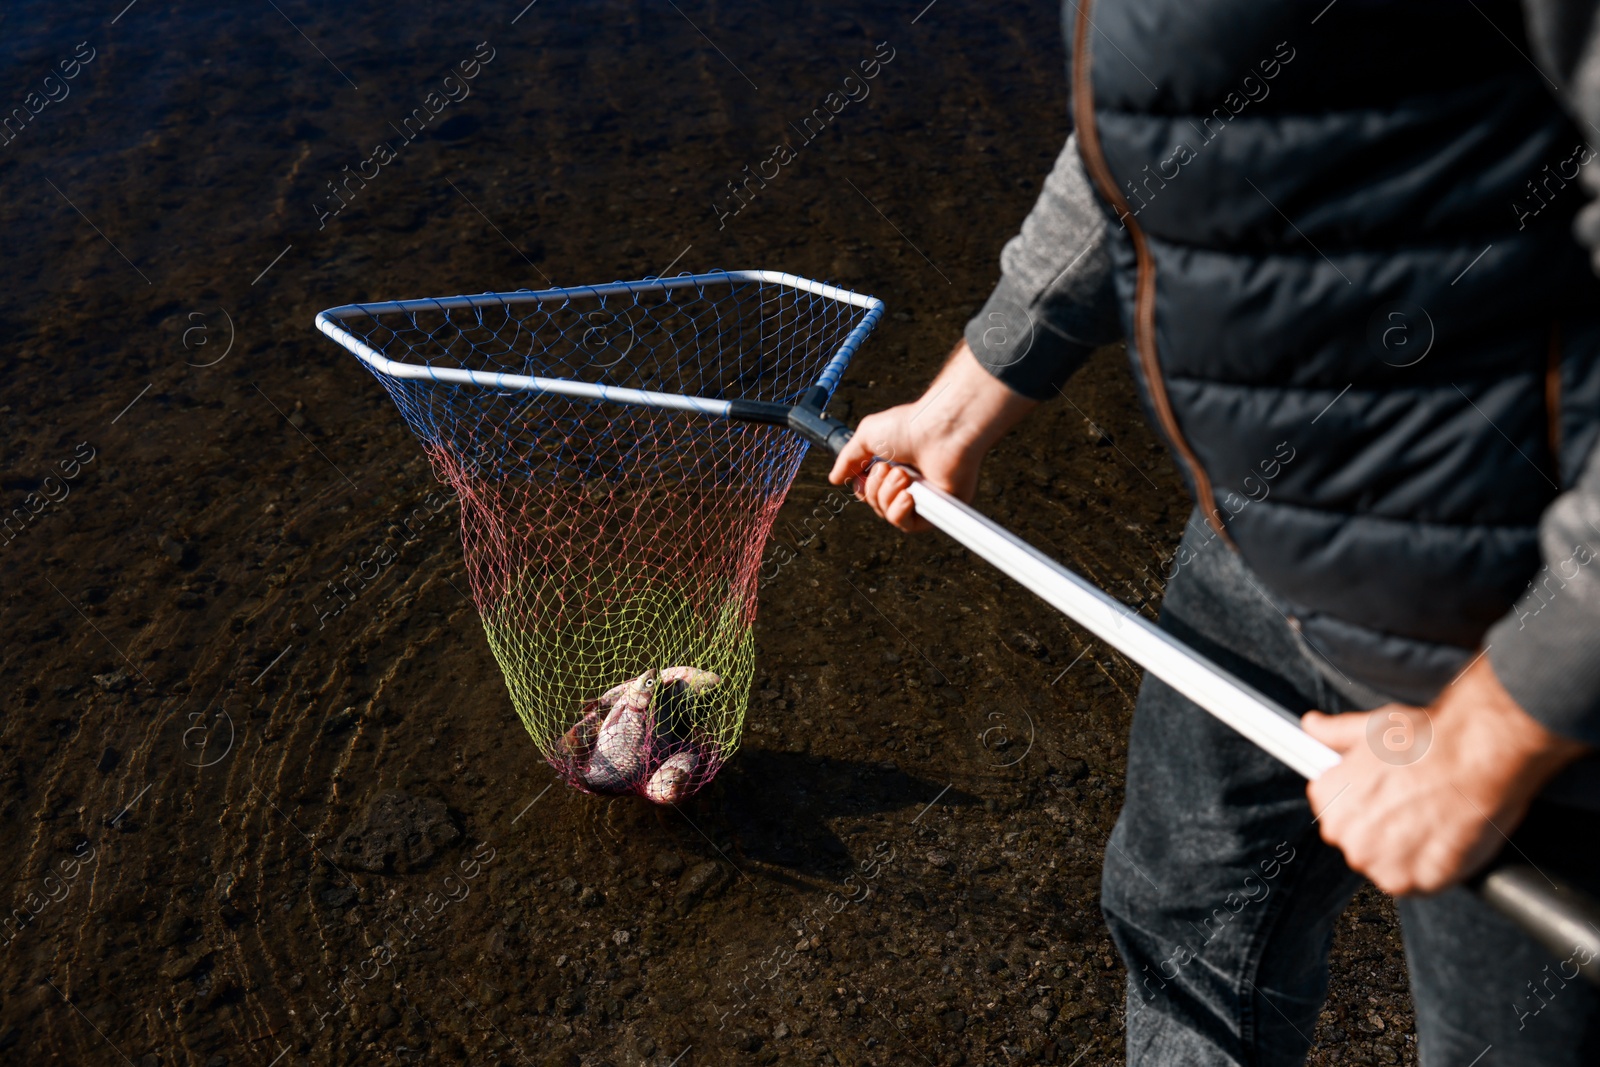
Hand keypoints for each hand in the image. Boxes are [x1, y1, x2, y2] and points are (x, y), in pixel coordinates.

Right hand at [827, 339, 1036, 530]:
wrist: (941, 430)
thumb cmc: (910, 426)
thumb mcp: (867, 436)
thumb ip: (848, 458)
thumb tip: (834, 478)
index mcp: (895, 466)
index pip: (869, 491)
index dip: (862, 487)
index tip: (864, 472)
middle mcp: (910, 483)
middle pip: (877, 504)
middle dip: (874, 488)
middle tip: (888, 467)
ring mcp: (924, 497)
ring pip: (889, 515)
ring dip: (887, 496)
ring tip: (902, 475)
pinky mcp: (938, 509)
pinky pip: (908, 525)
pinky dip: (900, 512)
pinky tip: (908, 496)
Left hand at [1303, 655, 1587, 894]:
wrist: (1479, 757)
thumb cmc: (1428, 741)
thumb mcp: (1371, 727)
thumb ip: (1335, 733)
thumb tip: (1314, 726)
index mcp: (1330, 802)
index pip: (1335, 815)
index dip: (1364, 805)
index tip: (1385, 797)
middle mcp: (1348, 838)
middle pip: (1360, 844)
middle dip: (1383, 831)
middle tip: (1413, 806)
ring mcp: (1381, 864)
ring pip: (1387, 867)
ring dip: (1406, 853)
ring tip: (1431, 821)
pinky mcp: (1417, 883)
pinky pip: (1419, 884)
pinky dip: (1432, 869)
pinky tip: (1444, 839)